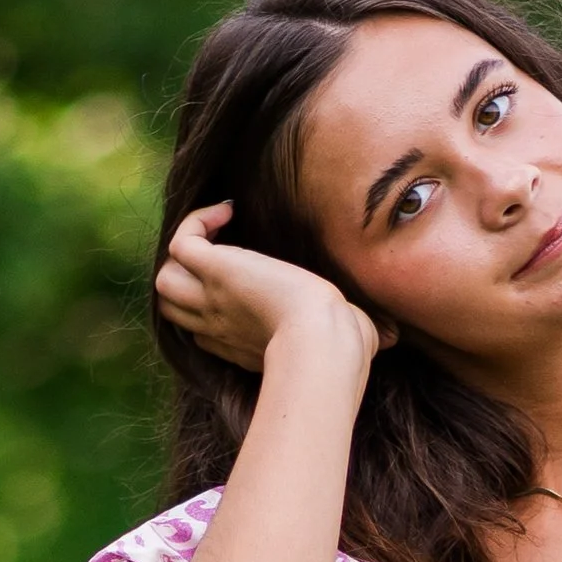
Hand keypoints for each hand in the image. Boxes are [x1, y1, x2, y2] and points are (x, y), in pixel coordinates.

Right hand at [153, 202, 390, 377]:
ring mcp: (213, 298)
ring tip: (220, 233)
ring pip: (165, 280)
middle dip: (190, 278)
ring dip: (184, 254)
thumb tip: (396, 336)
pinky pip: (181, 240)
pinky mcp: (215, 271)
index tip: (248, 279)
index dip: (213, 304)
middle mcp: (219, 324)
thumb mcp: (347, 337)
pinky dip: (197, 221)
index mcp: (242, 343)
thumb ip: (364, 332)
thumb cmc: (341, 349)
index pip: (203, 327)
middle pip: (174, 304)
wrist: (324, 342)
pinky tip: (228, 212)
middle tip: (226, 253)